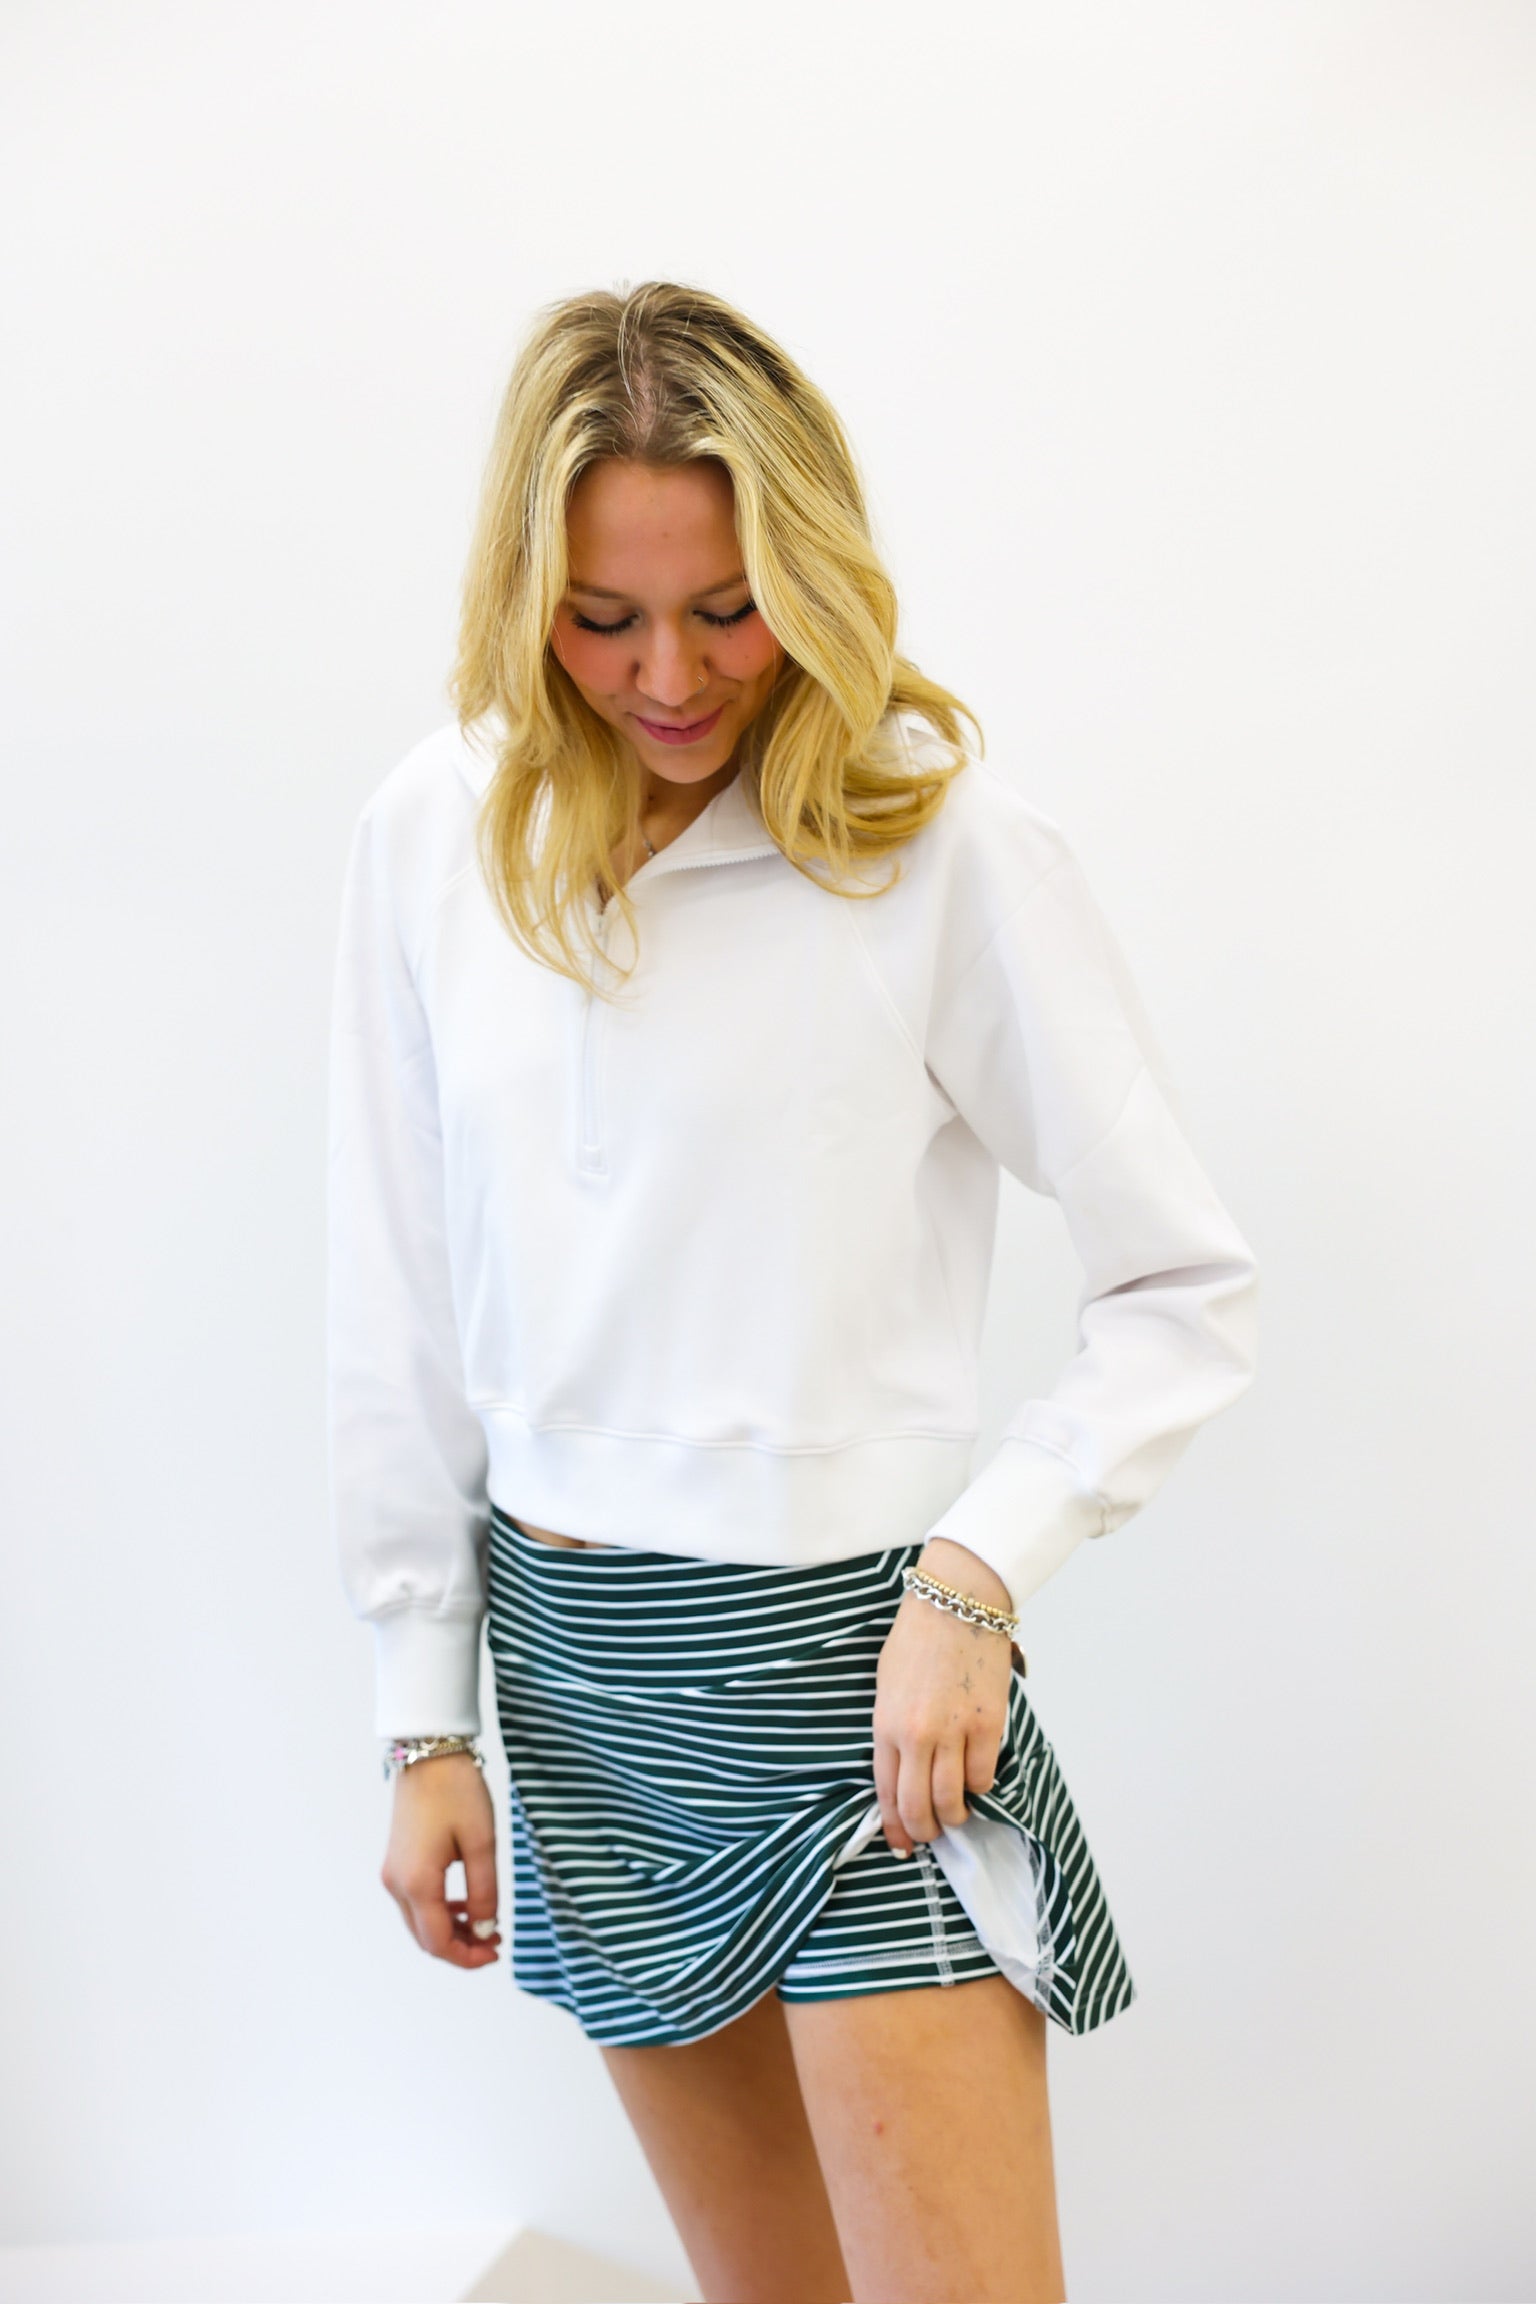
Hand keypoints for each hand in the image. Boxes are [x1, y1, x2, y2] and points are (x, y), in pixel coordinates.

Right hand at [380, 1752, 501, 1966]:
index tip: (497, 1952)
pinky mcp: (396, 1862)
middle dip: (460, 1948)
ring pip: (419, 1922)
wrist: (428, 1750)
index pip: (438, 1942)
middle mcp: (396, 1884)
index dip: (468, 1957)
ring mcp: (392, 1873)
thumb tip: (484, 1929)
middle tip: (496, 1941)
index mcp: (417, 1883)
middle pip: (426, 1938)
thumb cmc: (457, 1791)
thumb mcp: (481, 1842)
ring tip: (487, 1924)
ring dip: (451, 1931)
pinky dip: (440, 1912)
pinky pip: (416, 1902)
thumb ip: (484, 1892)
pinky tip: (466, 1904)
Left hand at [873, 1540, 1016, 1857]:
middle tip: (931, 1833)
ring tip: (956, 1813)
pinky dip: (979, 1785)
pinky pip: (984, 1776)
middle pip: (919, 1806)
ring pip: (953, 1800)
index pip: (887, 1792)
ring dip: (955, 1816)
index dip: (896, 1826)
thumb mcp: (886, 1684)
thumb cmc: (917, 1638)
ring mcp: (954, 1732)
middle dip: (924, 1830)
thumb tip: (901, 1768)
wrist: (957, 1602)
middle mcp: (917, 1735)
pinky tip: (976, 1777)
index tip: (902, 1844)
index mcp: (886, 1724)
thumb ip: (891, 1728)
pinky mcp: (988, 1725)